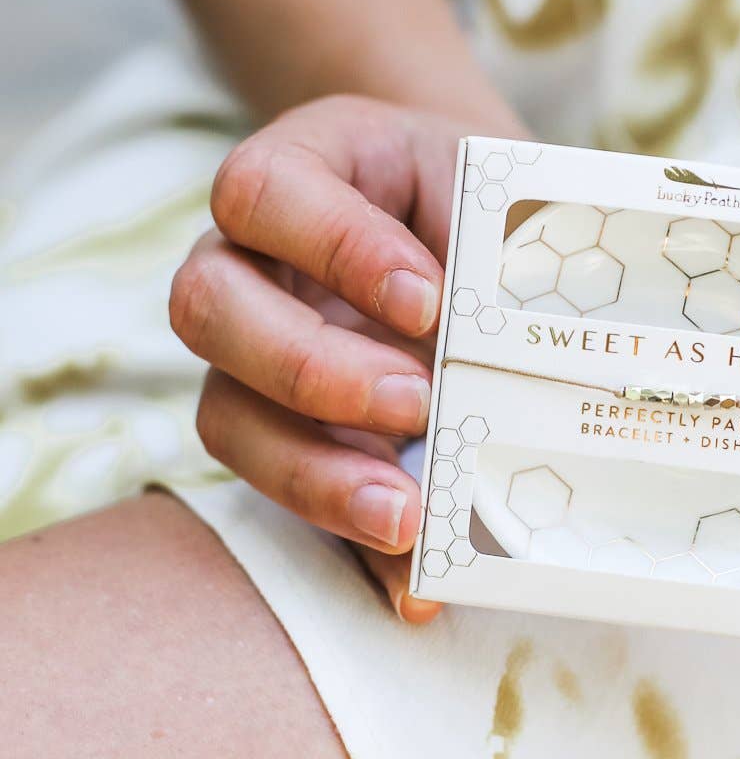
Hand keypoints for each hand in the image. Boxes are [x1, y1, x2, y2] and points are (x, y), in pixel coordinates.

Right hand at [170, 94, 501, 621]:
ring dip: (312, 473)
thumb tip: (515, 372)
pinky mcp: (280, 436)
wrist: (468, 217)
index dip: (335, 246)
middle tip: (415, 402)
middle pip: (206, 306)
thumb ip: (490, 262)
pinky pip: (284, 495)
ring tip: (406, 515)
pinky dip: (351, 542)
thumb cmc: (472, 198)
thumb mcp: (487, 198)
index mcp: (291, 175)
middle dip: (310, 368)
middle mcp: (242, 265)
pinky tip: (415, 582)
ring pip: (222, 414)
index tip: (426, 297)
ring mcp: (247, 356)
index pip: (262, 192)